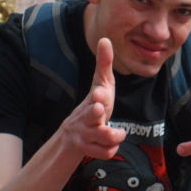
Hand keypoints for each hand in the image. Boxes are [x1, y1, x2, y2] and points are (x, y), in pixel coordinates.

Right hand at [59, 38, 125, 159]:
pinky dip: (111, 150)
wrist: (72, 135)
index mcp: (93, 98)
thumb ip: (104, 64)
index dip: (99, 95)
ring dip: (114, 136)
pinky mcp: (87, 148)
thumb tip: (105, 38)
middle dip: (96, 113)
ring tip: (118, 133)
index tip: (100, 93)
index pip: (96, 94)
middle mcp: (86, 114)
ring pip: (103, 136)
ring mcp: (85, 132)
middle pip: (92, 115)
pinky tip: (110, 144)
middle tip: (99, 110)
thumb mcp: (100, 85)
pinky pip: (106, 152)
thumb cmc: (94, 105)